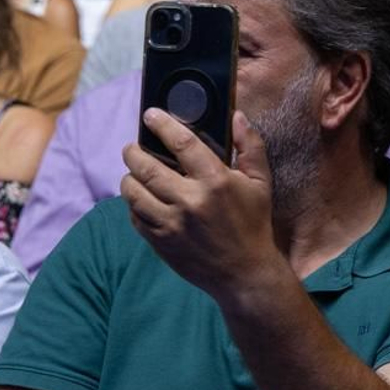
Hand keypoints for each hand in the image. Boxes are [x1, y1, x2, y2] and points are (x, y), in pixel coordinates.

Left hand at [119, 110, 280, 303]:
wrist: (245, 274)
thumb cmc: (253, 224)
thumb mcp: (260, 183)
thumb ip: (250, 146)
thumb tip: (237, 116)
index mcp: (215, 181)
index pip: (181, 143)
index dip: (162, 124)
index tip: (151, 115)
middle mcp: (189, 201)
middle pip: (146, 166)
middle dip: (133, 151)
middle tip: (133, 147)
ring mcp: (171, 224)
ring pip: (133, 192)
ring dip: (129, 177)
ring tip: (133, 171)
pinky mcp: (161, 243)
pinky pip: (135, 217)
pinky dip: (134, 204)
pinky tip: (141, 198)